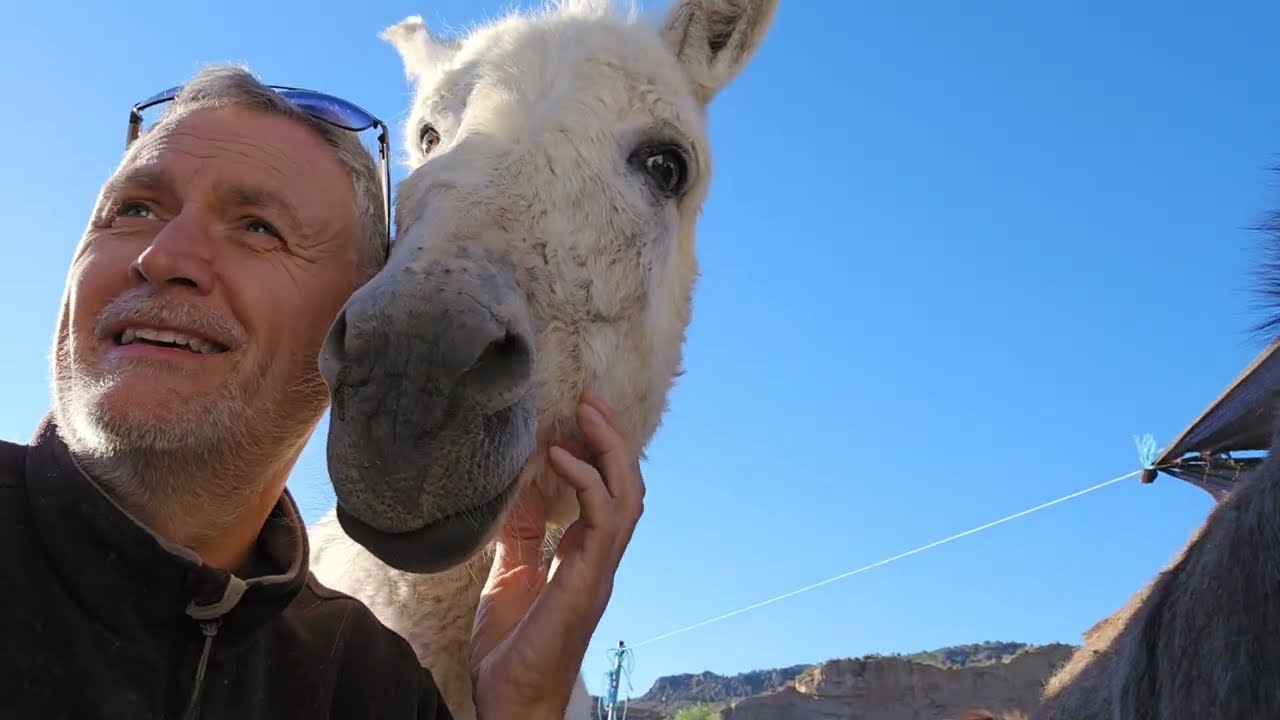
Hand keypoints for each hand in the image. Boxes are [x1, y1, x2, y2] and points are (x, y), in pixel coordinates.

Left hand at [469, 392, 645, 718]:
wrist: (510, 700)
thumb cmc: (511, 648)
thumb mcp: (507, 573)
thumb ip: (518, 532)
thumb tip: (518, 485)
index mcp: (583, 556)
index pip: (606, 491)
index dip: (597, 451)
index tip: (577, 414)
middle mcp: (600, 558)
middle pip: (626, 485)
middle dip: (612, 439)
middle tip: (590, 400)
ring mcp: (599, 569)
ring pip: (628, 496)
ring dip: (609, 450)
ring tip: (586, 414)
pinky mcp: (588, 581)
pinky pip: (603, 521)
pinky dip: (586, 482)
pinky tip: (560, 458)